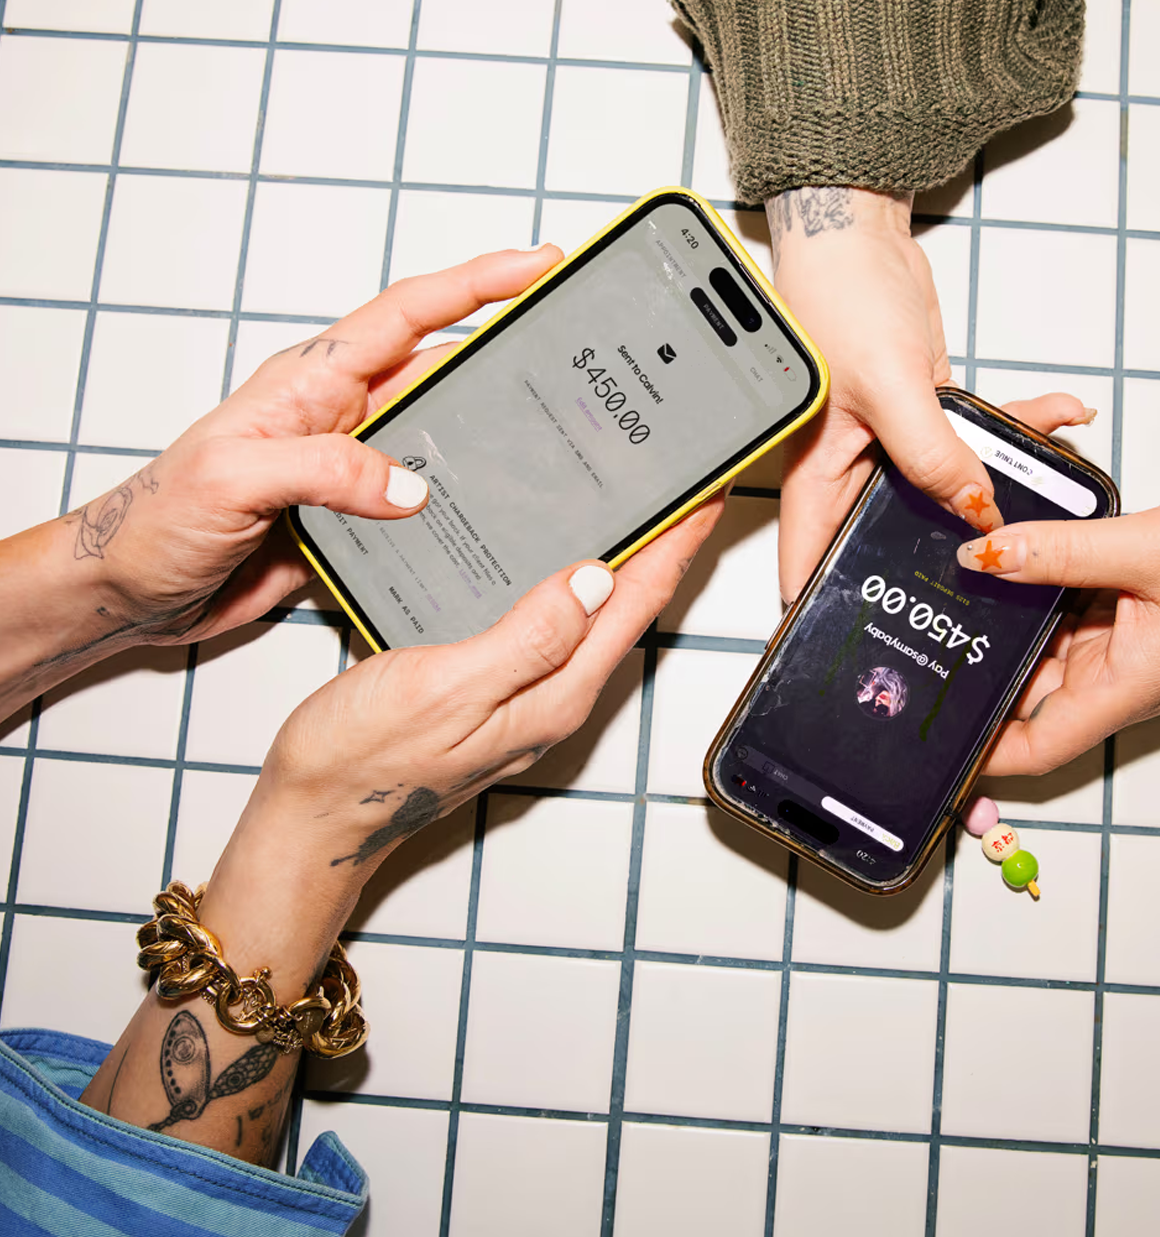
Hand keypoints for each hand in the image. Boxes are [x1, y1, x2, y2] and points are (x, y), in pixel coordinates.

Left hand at [63, 246, 558, 645]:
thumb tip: (411, 485)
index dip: (476, 283)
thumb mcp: (234, 480)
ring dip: (494, 431)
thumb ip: (323, 469)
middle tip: (570, 341)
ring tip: (556, 430)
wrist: (132, 590)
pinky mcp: (357, 516)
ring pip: (443, 434)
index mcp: (312, 381)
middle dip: (507, 346)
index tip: (537, 265)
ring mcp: (353, 465)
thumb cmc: (159, 520)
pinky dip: (466, 501)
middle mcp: (341, 414)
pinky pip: (427, 499)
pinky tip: (498, 511)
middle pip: (441, 365)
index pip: (408, 314)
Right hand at [226, 499, 721, 901]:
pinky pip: (552, 622)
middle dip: (665, 543)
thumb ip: (527, 639)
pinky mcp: (497, 688)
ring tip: (636, 502)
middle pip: (630, 606)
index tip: (708, 490)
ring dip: (623, 557)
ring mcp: (528, 694)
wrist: (313, 816)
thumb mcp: (447, 689)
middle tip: (683, 481)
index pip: (639, 603)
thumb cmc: (365, 758)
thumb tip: (595, 581)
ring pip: (595, 612)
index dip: (679, 542)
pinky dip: (568, 578)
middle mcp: (555, 694)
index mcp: (556, 692)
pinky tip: (553, 552)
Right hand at [767, 188, 1083, 603]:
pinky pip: (976, 439)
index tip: (874, 655)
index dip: (834, 616)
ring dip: (1004, 487)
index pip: (814, 570)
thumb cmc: (837, 301)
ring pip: (951, 490)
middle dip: (947, 564)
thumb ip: (933, 454)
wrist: (856, 239)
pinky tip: (1062, 415)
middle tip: (1003, 592)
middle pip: (896, 541)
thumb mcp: (888, 386)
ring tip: (1062, 493)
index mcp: (818, 481)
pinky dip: (1019, 428)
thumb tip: (977, 508)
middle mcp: (853, 473)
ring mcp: (893, 446)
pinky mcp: (927, 415)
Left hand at [957, 491, 1159, 775]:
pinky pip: (1069, 611)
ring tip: (945, 590)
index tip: (931, 730)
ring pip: (1044, 645)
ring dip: (1005, 622)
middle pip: (1027, 693)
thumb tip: (983, 554)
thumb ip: (1061, 552)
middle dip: (978, 670)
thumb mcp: (1151, 549)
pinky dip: (1037, 592)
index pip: (1035, 748)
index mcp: (1124, 688)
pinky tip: (1004, 560)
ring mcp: (1124, 648)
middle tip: (917, 631)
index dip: (980, 751)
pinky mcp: (1129, 616)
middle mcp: (1117, 677)